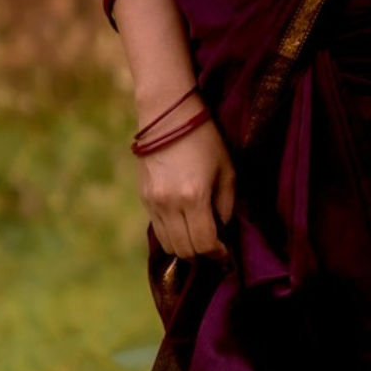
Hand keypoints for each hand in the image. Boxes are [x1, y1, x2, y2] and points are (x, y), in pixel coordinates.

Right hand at [135, 113, 236, 260]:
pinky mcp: (143, 198)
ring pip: (167, 244)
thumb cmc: (205, 139)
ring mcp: (152, 202)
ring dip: (185, 248)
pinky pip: (157, 229)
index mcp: (194, 197)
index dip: (218, 254)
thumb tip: (223, 231)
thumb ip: (226, 206)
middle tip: (214, 248)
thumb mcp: (227, 171)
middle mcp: (169, 204)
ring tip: (199, 238)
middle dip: (202, 255)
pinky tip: (184, 225)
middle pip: (184, 250)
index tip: (226, 254)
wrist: (168, 116)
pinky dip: (172, 234)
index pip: (204, 243)